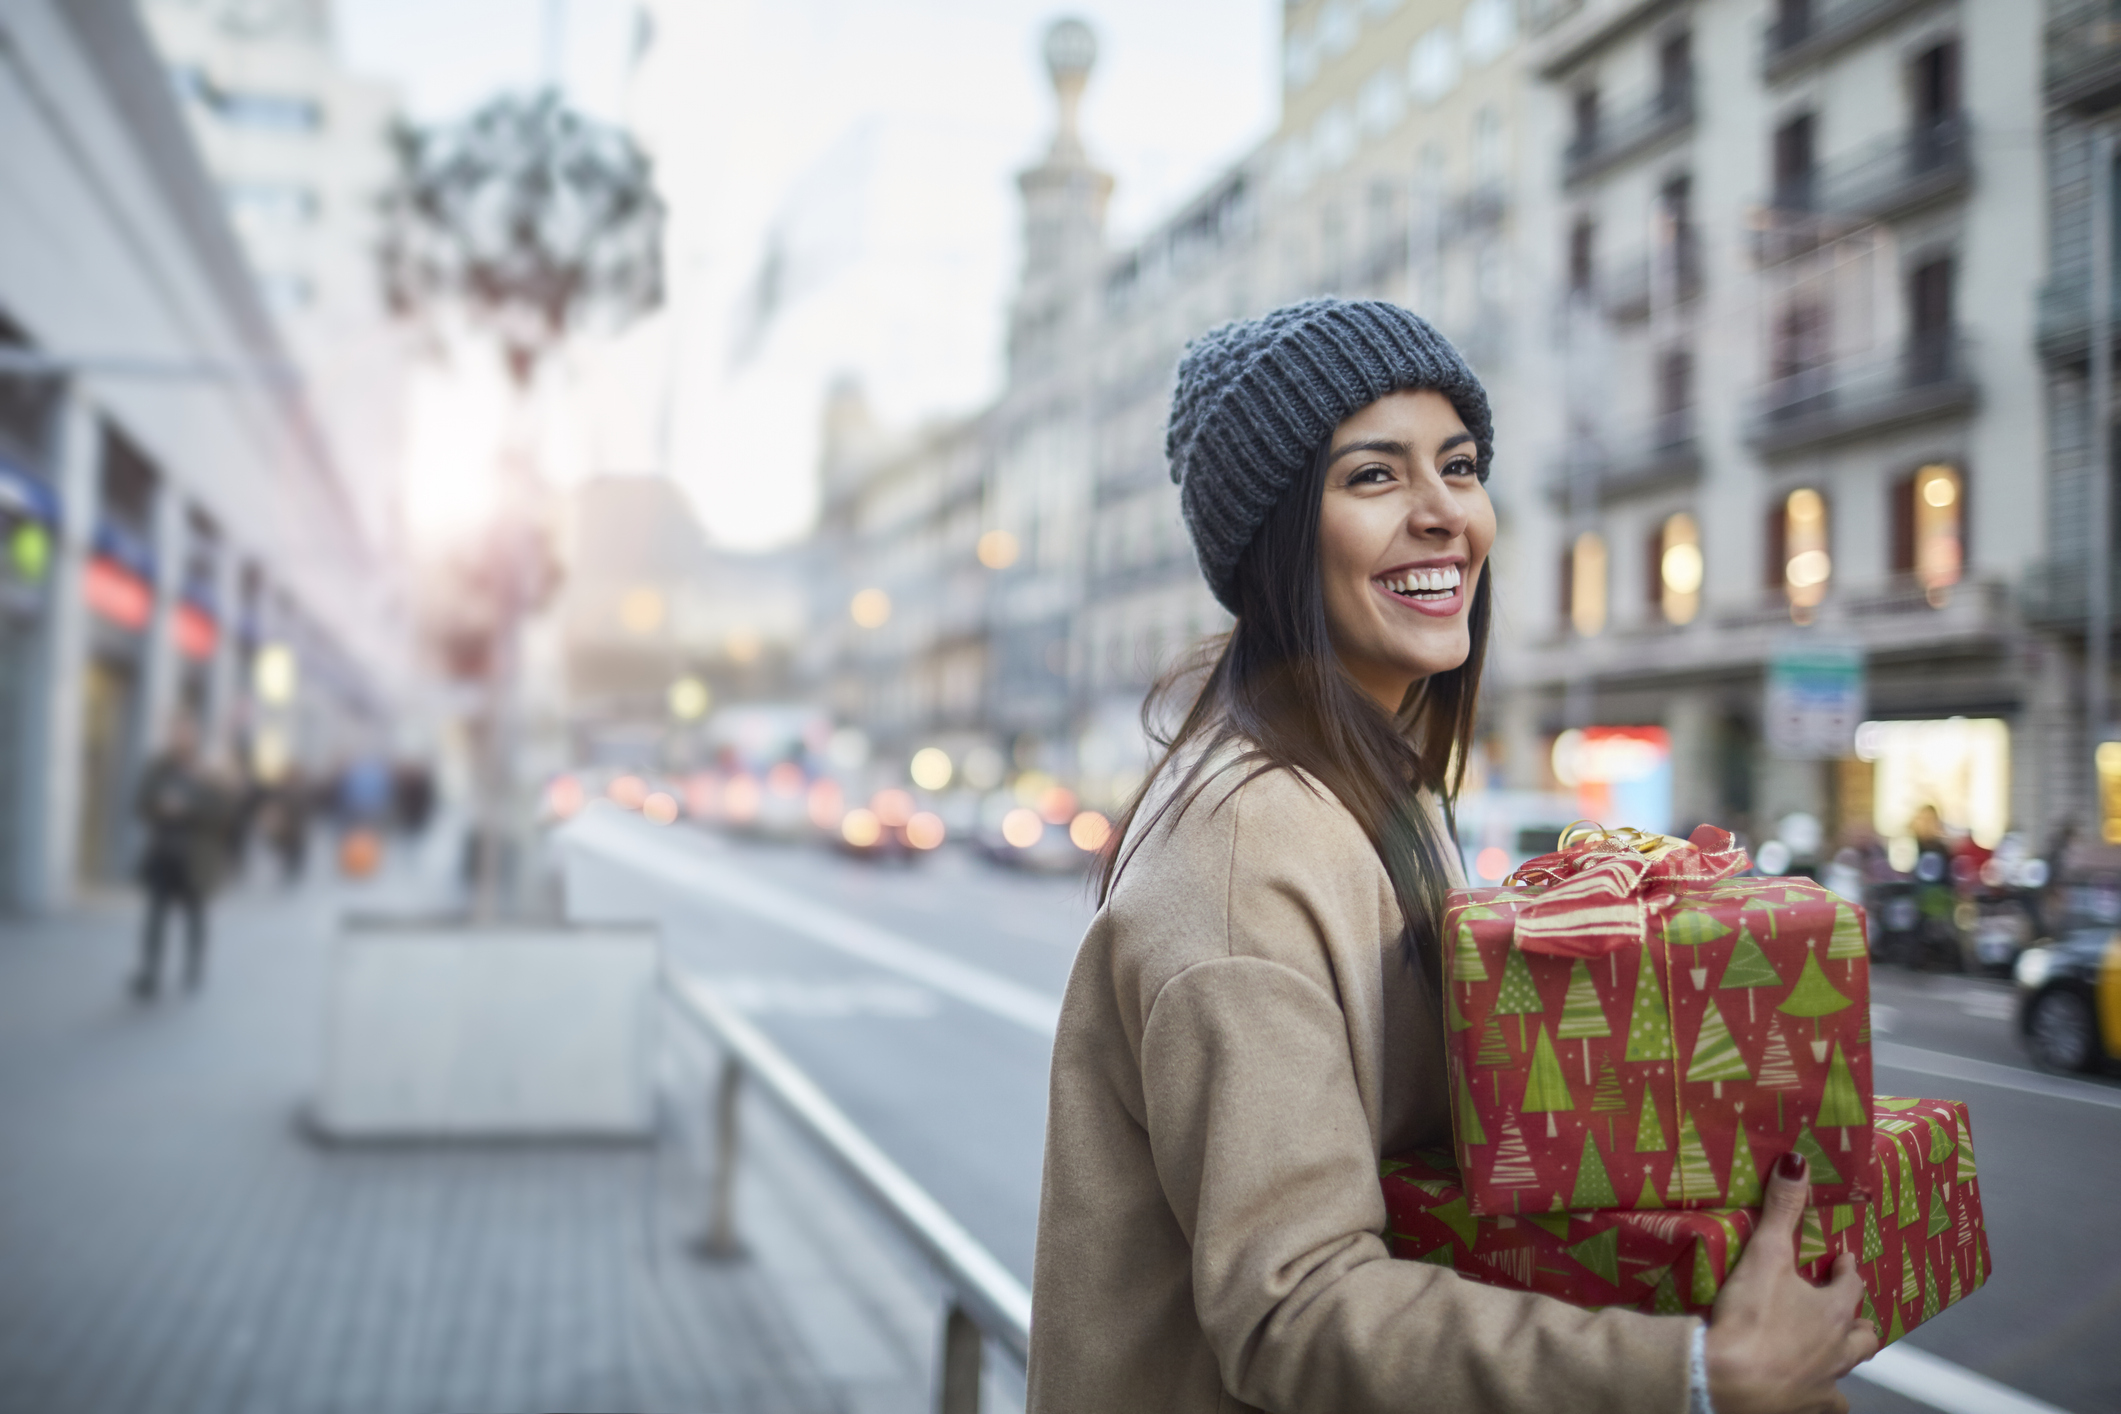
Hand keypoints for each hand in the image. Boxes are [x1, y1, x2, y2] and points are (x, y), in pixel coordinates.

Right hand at [1704, 1151, 1878, 1413]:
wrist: (1728, 1383)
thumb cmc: (1751, 1320)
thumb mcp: (1763, 1256)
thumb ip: (1780, 1211)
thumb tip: (1797, 1163)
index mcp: (1832, 1312)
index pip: (1851, 1285)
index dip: (1847, 1270)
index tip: (1842, 1260)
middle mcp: (1837, 1350)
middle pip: (1863, 1336)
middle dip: (1859, 1322)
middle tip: (1850, 1313)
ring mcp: (1823, 1384)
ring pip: (1847, 1373)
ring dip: (1843, 1361)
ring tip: (1832, 1355)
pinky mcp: (1801, 1407)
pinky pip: (1822, 1405)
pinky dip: (1819, 1398)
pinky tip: (1807, 1393)